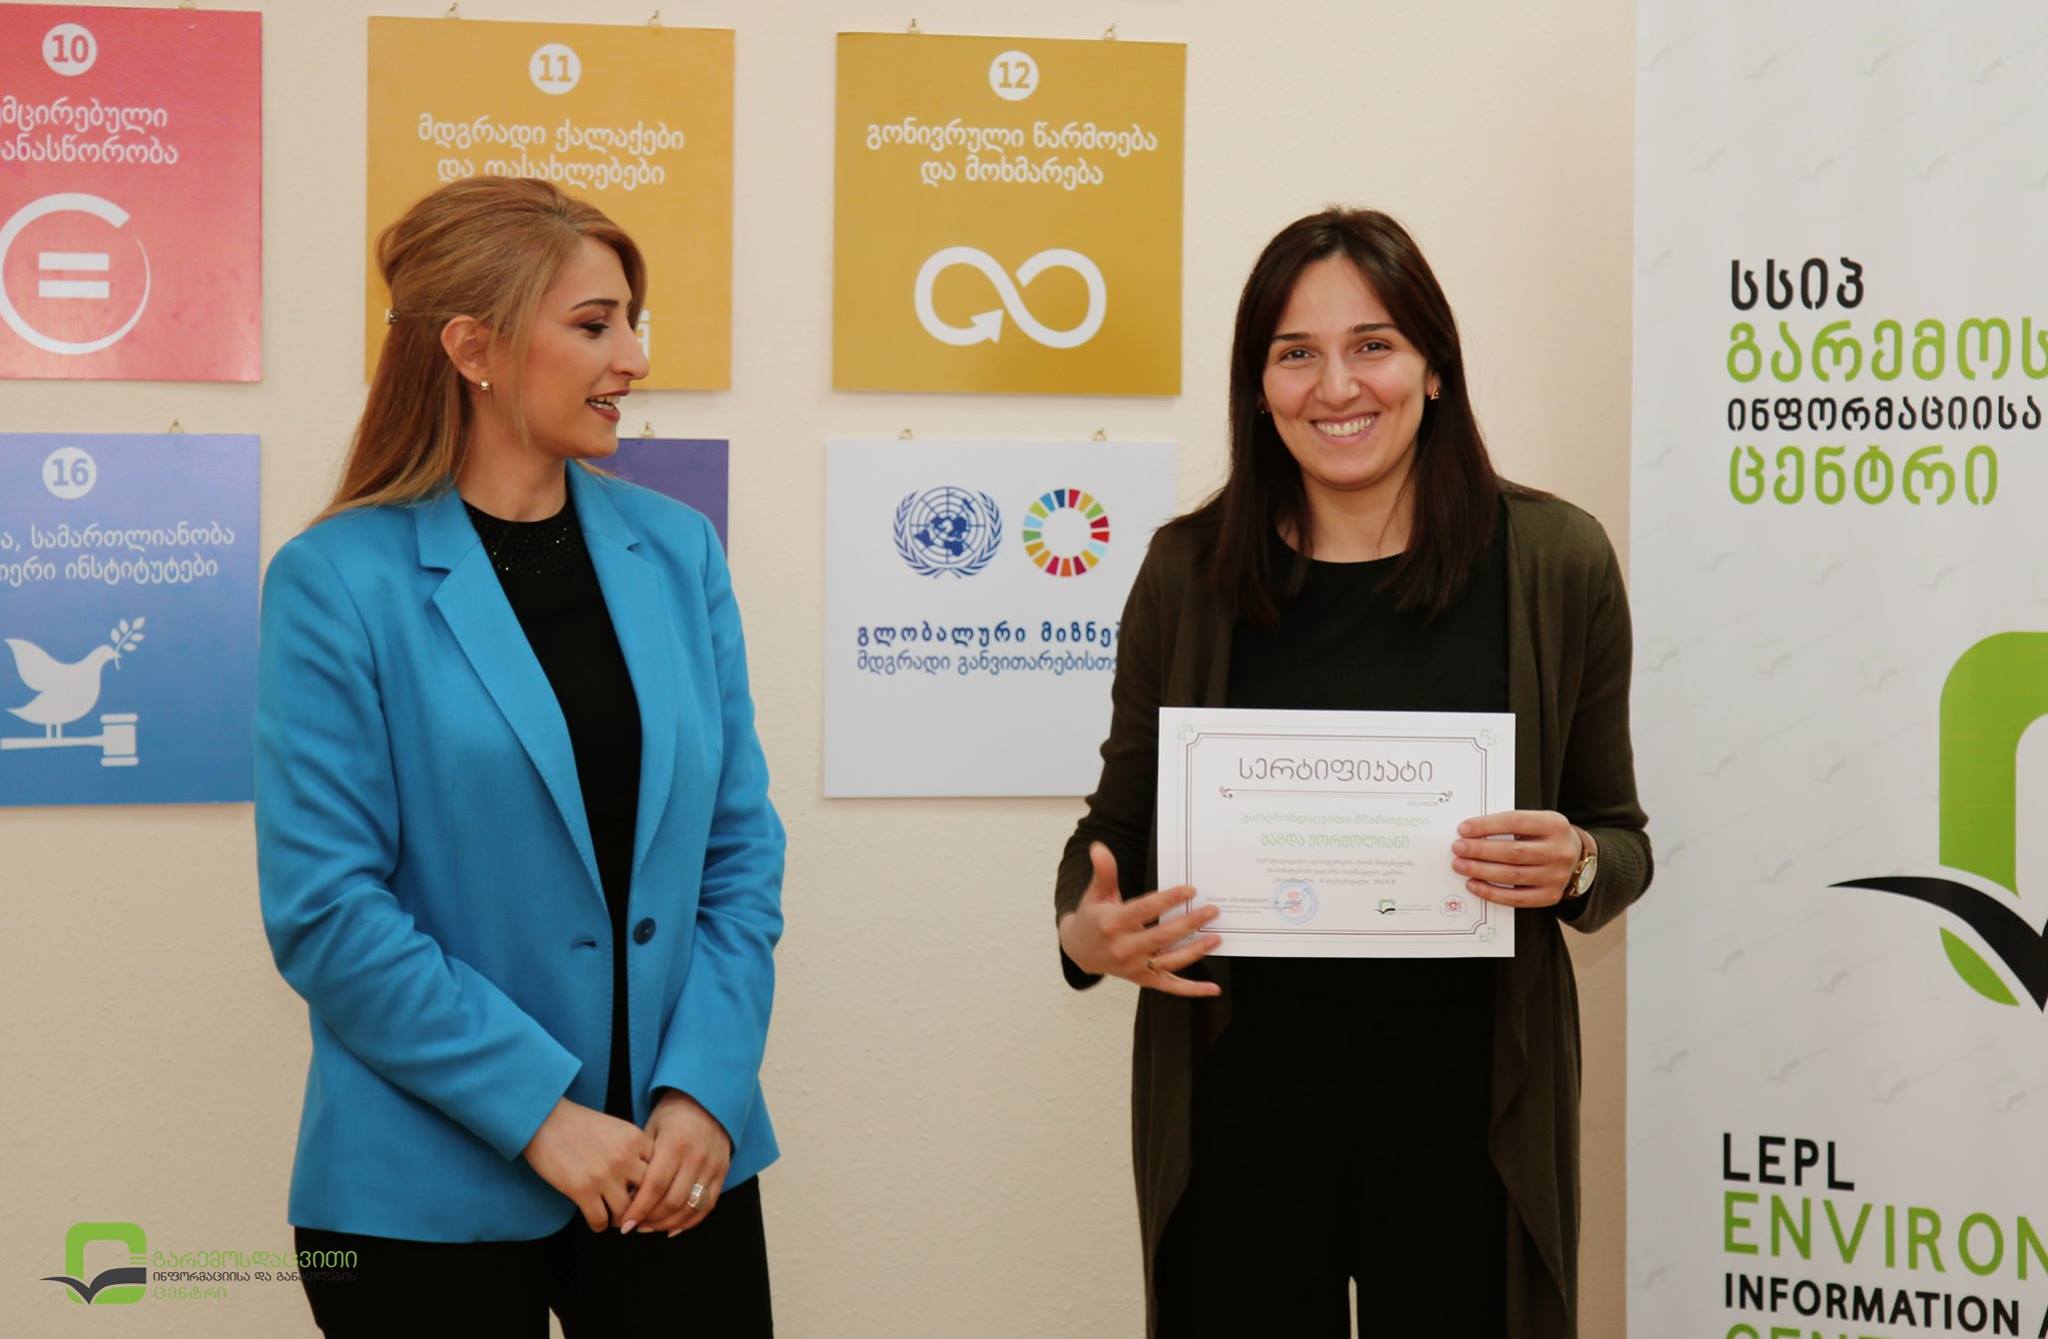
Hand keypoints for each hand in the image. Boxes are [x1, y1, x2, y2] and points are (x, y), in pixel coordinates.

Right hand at [521, 1097, 653, 1231]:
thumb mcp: (617, 1129)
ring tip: (615, 1218)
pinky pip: (600, 1220)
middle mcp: (625, 1158)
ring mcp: (604, 1175)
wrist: (545, 1119)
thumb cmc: (581, 1125)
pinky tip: (596, 1220)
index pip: (660, 1172)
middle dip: (643, 1208)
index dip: (656, 1188)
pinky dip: (599, 1225)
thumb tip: (647, 1182)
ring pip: (625, 1213)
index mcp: (636, 1139)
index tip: (649, 1197)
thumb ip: (635, 1150)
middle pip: (648, 1195)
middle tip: (635, 1214)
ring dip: (621, 1220)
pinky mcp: (582, 1190)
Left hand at [619, 1090, 731, 1235]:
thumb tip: (625, 1196)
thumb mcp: (651, 1129)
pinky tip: (671, 1228)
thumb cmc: (671, 1115)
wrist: (706, 1100)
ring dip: (668, 1223)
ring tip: (649, 1227)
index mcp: (675, 1144)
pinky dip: (690, 1221)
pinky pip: (707, 1205)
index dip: (639, 1209)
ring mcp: (712, 1166)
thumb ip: (641, 1161)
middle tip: (633, 1226)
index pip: (655, 1187)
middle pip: (672, 1201)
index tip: (625, 1224)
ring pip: (690, 1208)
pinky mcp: (722, 1172)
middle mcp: (697, 1157)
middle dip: (651, 1220)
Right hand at [1057, 842, 1221, 996]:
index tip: (1190, 890)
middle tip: (1212, 910)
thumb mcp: (1095, 893)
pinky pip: (1170, 986)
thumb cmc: (1092, 918)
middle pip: (1162, 936)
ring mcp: (1134, 966)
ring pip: (1170, 961)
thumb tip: (1099, 848)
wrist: (1078, 951)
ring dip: (1195, 951)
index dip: (1169, 900)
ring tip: (1216, 938)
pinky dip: (1192, 990)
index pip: (1145, 910)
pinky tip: (1212, 988)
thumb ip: (1104, 871)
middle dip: (1189, 923)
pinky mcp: (1142, 979)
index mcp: (1112, 923)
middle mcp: (1123, 947)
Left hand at [1452, 810, 1584, 907]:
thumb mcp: (1537, 821)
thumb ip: (1510, 825)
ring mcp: (1556, 876)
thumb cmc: (1546, 836)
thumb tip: (1470, 832)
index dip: (1487, 825)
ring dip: (1481, 870)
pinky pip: (1516, 898)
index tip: (1464, 829)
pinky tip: (1474, 884)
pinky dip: (1492, 892)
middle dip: (1480, 850)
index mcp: (1554, 825)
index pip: (1515, 822)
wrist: (1576, 857)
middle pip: (1513, 852)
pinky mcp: (1550, 896)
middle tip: (1458, 848)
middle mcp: (1559, 851)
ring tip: (1460, 865)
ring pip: (1512, 875)